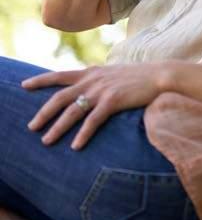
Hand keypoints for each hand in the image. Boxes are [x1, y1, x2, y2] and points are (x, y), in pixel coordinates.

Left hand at [22, 63, 168, 149]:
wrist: (159, 75)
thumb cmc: (138, 77)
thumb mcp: (113, 73)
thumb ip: (98, 79)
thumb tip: (86, 90)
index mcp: (91, 72)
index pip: (59, 75)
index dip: (41, 80)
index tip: (24, 85)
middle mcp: (92, 80)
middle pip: (60, 97)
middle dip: (44, 113)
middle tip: (31, 127)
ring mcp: (102, 90)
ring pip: (72, 111)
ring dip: (57, 127)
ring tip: (46, 141)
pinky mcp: (113, 101)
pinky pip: (93, 121)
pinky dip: (83, 134)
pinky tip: (75, 146)